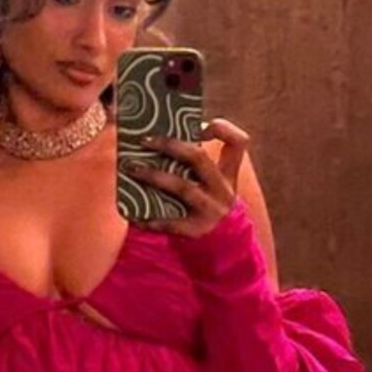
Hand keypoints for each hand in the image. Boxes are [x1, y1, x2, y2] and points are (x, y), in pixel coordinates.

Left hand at [122, 117, 249, 237]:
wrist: (220, 244)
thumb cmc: (206, 203)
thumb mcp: (212, 183)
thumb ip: (196, 163)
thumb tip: (157, 137)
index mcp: (228, 173)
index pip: (238, 142)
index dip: (222, 129)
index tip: (200, 127)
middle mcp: (223, 190)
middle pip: (199, 158)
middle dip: (170, 145)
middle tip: (145, 140)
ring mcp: (211, 210)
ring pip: (182, 187)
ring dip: (154, 176)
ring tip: (132, 169)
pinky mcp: (196, 230)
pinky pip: (170, 221)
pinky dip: (150, 217)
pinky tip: (133, 214)